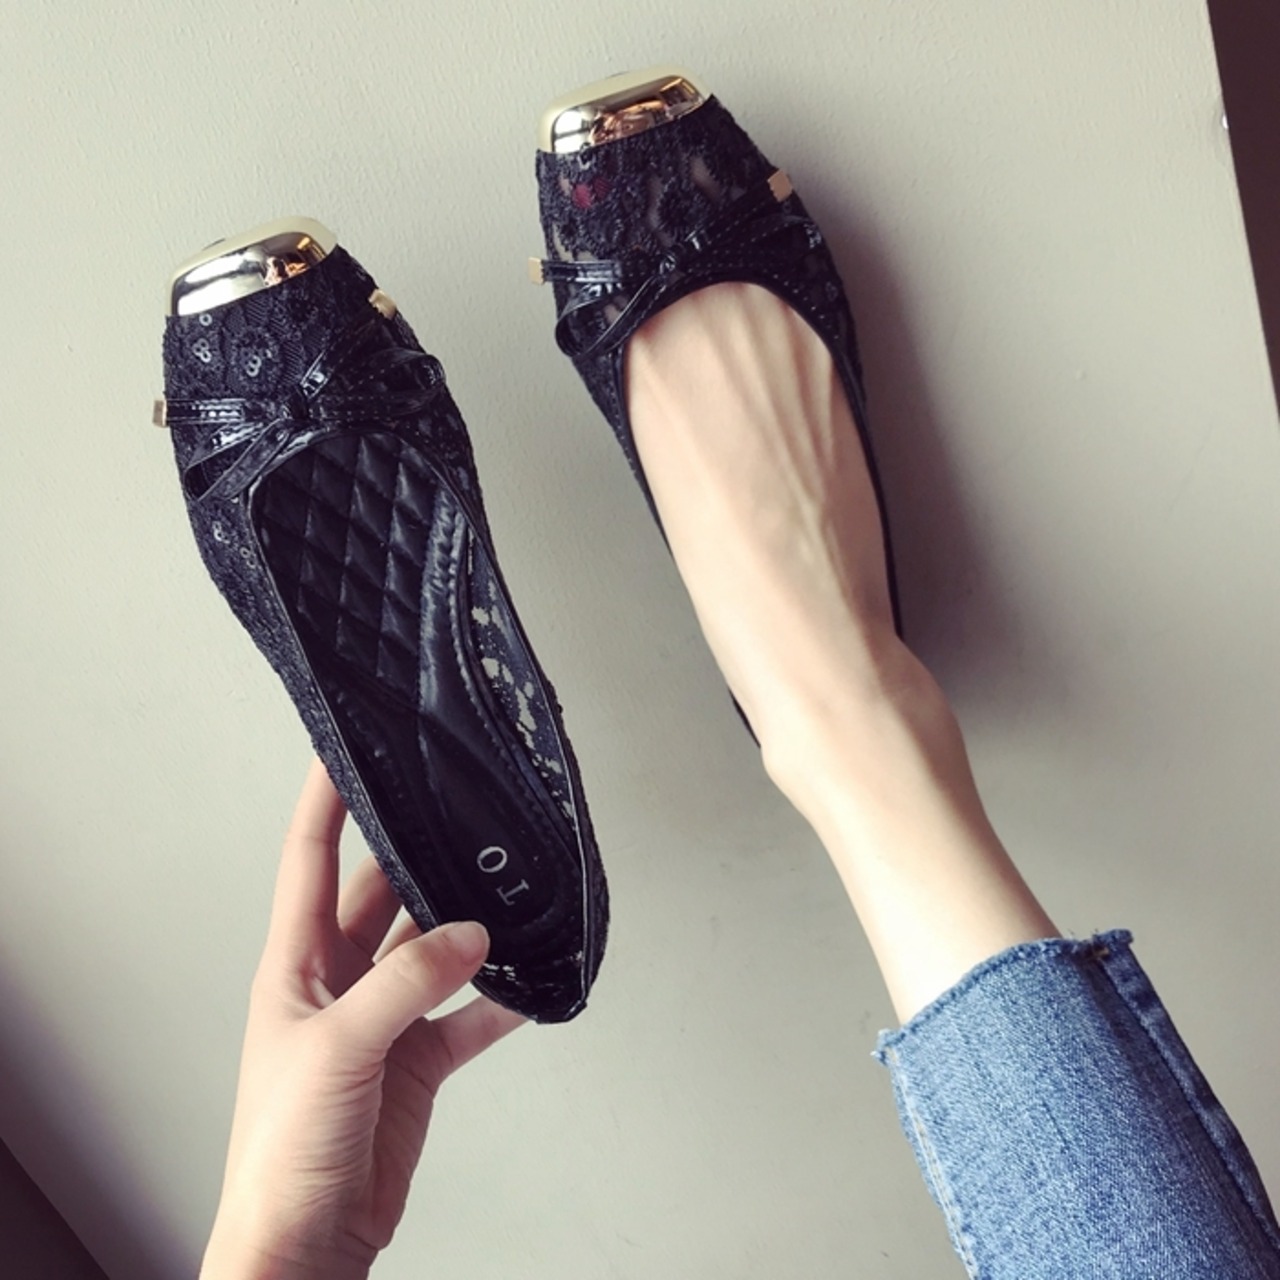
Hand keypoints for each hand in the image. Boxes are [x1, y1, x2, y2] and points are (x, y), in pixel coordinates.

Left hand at [201, 758, 525, 1279]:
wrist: (307, 1246)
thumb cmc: (283, 1154)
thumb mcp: (339, 1050)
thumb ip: (406, 986)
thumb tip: (468, 934)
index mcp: (295, 966)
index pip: (310, 859)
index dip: (325, 801)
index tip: (344, 748)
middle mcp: (339, 984)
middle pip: (384, 896)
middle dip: (418, 857)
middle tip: (460, 815)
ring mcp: (382, 1022)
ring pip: (433, 950)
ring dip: (469, 928)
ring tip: (509, 894)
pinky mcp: (418, 1062)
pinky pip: (468, 1015)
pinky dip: (500, 998)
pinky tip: (529, 980)